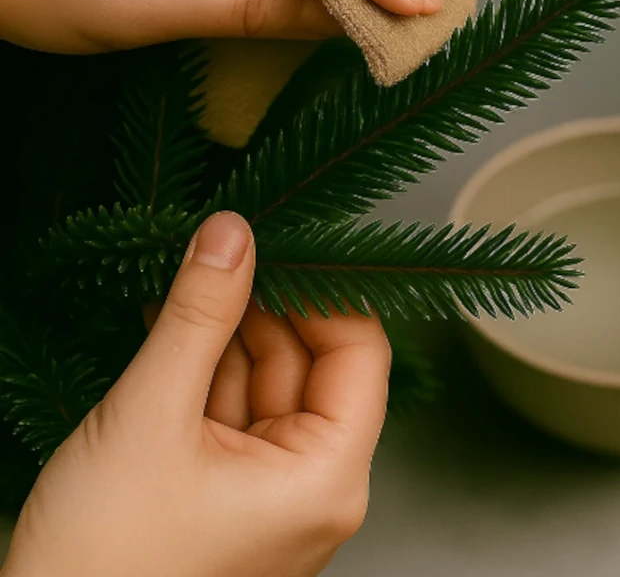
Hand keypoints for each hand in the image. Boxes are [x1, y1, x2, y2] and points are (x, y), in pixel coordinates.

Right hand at [1, 212, 391, 576]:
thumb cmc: (100, 566)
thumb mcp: (152, 415)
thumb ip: (198, 315)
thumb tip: (231, 235)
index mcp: (327, 476)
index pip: (359, 351)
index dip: (322, 291)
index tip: (278, 245)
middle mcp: (313, 485)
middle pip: (309, 362)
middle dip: (262, 304)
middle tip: (219, 252)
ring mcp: (272, 489)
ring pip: (265, 381)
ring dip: (226, 331)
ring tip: (185, 280)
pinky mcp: (232, 490)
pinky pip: (233, 409)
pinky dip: (204, 367)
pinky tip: (172, 325)